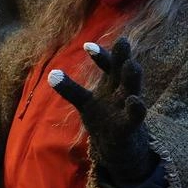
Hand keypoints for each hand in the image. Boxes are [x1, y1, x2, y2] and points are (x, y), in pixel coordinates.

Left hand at [48, 37, 154, 183]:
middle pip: (122, 71)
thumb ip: (71, 89)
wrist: (118, 146)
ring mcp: (127, 107)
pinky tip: (134, 100)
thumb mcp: (85, 101)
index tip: (86, 46)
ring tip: (132, 65)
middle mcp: (121, 91)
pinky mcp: (130, 126)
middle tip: (123, 41)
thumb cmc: (102, 117)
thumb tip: (51, 74)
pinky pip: (135, 116)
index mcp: (112, 83)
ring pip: (132, 89)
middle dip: (121, 57)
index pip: (107, 65)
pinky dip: (136, 108)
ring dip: (132, 77)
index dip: (99, 55)